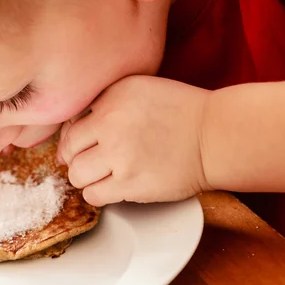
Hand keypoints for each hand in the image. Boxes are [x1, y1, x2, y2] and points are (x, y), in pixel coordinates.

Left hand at [58, 75, 211, 205]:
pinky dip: (97, 194)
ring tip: (100, 175)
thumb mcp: (139, 88)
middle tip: (88, 161)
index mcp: (111, 98)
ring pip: (76, 175)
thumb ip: (106, 100)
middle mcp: (110, 124)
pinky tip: (111, 186)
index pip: (69, 122)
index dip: (73, 137)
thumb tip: (73, 126)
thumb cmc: (181, 111)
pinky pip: (94, 196)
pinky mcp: (131, 184)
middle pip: (68, 150)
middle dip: (74, 158)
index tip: (81, 145)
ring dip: (84, 177)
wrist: (215, 136)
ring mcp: (120, 156)